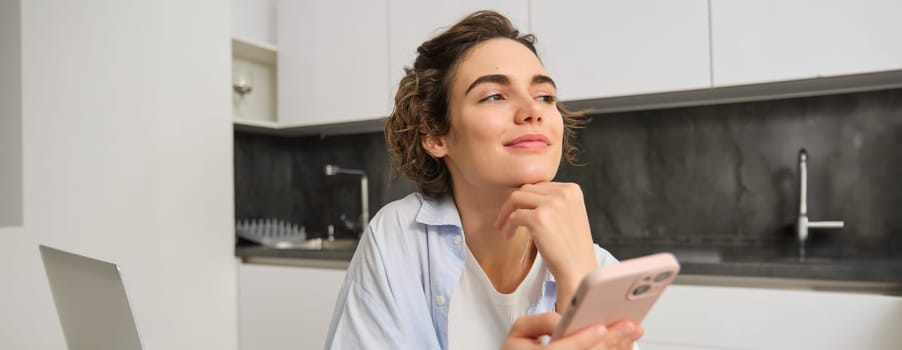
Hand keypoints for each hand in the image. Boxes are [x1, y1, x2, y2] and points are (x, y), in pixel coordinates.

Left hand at [495, 182, 596, 308]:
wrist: (578, 270)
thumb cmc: (572, 247)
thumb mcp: (569, 214)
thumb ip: (554, 201)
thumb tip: (526, 195)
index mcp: (572, 189)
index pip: (540, 185)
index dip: (526, 199)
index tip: (519, 210)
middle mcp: (563, 193)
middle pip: (526, 189)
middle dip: (513, 204)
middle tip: (506, 220)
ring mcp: (551, 204)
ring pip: (516, 198)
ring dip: (506, 213)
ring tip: (505, 228)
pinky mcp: (539, 219)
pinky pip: (514, 216)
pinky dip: (508, 226)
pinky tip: (509, 236)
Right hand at [502, 313, 642, 349]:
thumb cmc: (521, 349)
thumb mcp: (520, 330)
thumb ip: (540, 321)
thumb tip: (563, 321)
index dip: (582, 340)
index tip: (599, 328)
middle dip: (609, 342)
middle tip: (627, 327)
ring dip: (616, 348)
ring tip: (631, 333)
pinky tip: (624, 343)